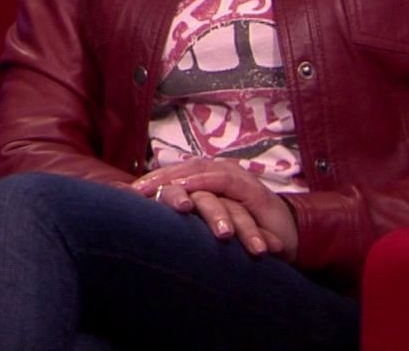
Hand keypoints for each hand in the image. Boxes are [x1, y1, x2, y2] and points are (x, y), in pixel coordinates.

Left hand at [131, 158, 299, 260]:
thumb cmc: (243, 233)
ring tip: (151, 188)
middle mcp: (219, 173)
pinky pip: (223, 181)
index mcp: (208, 179)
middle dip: (155, 179)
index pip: (174, 175)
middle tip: (130, 191)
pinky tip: (185, 190)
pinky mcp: (251, 189)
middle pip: (181, 169)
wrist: (285, 239)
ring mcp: (236, 178)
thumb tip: (149, 227)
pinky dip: (202, 183)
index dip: (150, 183)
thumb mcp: (211, 225)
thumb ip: (187, 222)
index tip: (123, 195)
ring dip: (174, 179)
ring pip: (199, 171)